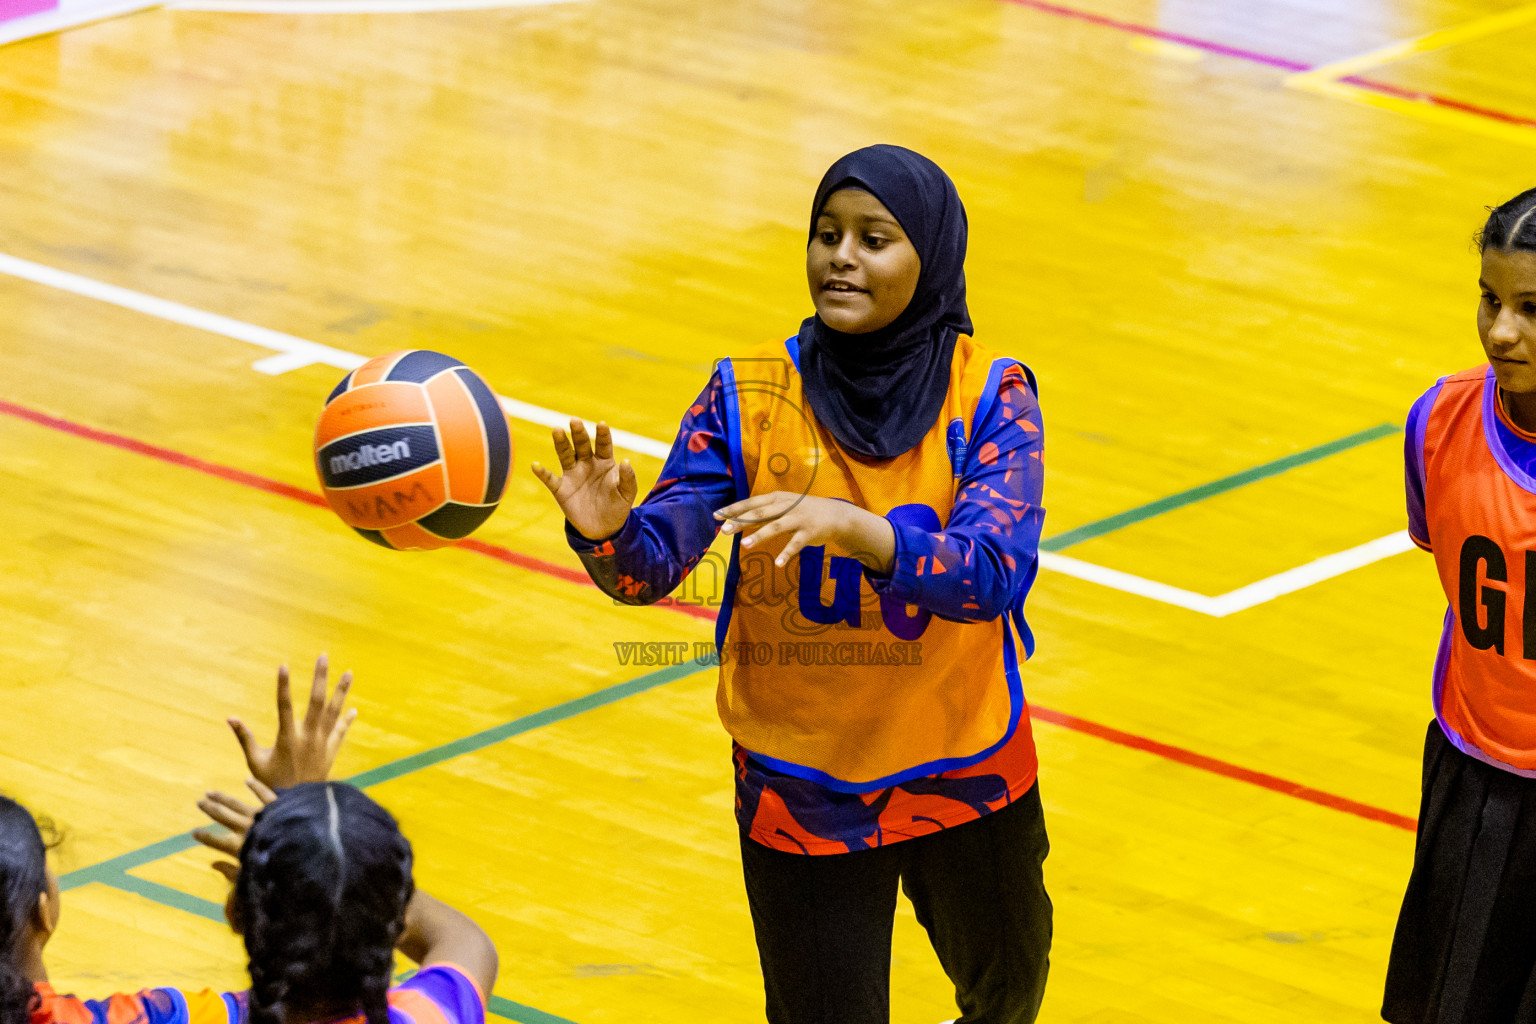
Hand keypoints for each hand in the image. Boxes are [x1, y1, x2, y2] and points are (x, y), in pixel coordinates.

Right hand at [193, 778, 277, 881]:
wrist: (303, 850)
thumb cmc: (278, 868)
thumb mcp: (252, 875)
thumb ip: (232, 872)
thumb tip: (213, 865)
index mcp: (239, 846)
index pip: (216, 841)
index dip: (204, 836)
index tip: (193, 831)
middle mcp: (246, 828)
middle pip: (223, 817)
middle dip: (210, 809)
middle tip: (198, 802)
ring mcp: (260, 815)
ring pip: (236, 805)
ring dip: (222, 798)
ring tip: (209, 792)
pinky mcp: (276, 807)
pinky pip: (264, 794)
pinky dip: (256, 786)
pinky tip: (247, 780)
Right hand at [228, 656, 355, 790]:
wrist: (298, 805)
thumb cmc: (272, 783)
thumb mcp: (255, 762)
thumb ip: (245, 738)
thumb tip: (230, 718)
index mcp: (287, 739)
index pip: (284, 706)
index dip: (283, 686)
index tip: (283, 665)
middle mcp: (308, 738)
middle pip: (316, 702)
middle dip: (320, 678)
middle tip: (324, 657)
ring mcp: (323, 743)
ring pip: (334, 712)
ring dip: (341, 691)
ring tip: (349, 672)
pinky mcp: (331, 750)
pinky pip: (341, 731)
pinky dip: (347, 719)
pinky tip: (354, 707)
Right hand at [531, 419, 637, 540]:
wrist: (603, 529)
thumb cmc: (617, 507)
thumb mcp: (627, 494)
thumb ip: (628, 479)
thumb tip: (626, 462)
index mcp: (605, 462)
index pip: (604, 445)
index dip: (603, 435)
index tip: (602, 424)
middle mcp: (587, 464)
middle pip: (582, 445)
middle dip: (578, 433)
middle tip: (575, 421)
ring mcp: (573, 475)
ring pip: (565, 454)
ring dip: (560, 443)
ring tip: (557, 430)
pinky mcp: (561, 489)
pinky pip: (550, 479)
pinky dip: (542, 473)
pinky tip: (536, 465)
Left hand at [715, 492, 894, 571]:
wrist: (835, 514)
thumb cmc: (802, 511)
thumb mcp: (782, 506)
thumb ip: (762, 514)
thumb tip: (736, 521)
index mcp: (776, 498)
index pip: (751, 503)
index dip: (733, 509)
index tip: (716, 515)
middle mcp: (786, 506)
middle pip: (760, 513)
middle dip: (741, 521)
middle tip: (724, 530)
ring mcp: (798, 518)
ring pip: (776, 526)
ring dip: (760, 535)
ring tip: (745, 545)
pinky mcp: (809, 532)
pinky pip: (796, 544)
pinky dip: (787, 553)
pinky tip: (778, 564)